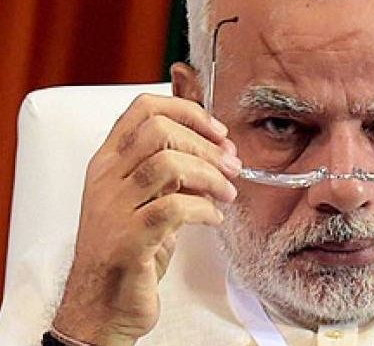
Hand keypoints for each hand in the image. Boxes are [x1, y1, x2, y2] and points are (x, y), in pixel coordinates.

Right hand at [53, 94, 240, 344]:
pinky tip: (214, 218)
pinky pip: (175, 207)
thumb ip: (173, 173)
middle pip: (158, 130)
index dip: (187, 111)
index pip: (143, 109)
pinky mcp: (128, 239)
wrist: (100, 305)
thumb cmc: (130, 250)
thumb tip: (220, 152)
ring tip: (227, 194)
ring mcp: (114, 208)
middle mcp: (107, 179)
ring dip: (210, 175)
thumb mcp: (147, 200)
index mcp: (109, 163)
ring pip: (168, 164)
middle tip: (231, 165)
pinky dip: (205, 209)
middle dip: (205, 144)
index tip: (218, 132)